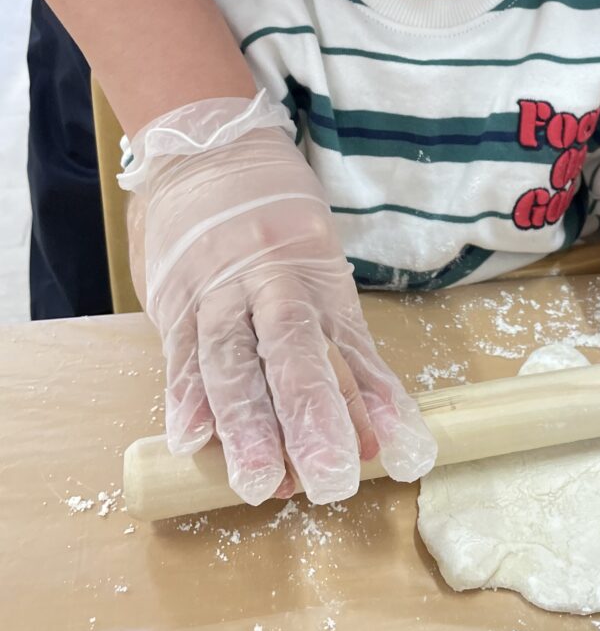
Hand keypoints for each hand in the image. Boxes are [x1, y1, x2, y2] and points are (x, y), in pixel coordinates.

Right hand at [122, 93, 436, 505]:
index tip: (395, 450)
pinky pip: (179, 350)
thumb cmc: (278, 219)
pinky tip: (190, 437)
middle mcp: (267, 276)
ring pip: (229, 356)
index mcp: (316, 267)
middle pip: (289, 348)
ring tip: (259, 480)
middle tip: (326, 479)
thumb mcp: (323, 270)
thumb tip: (382, 438)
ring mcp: (214, 286)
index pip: (349, 341)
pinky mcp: (172, 296)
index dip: (371, 398)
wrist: (207, 150)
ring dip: (245, 423)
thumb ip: (345, 356)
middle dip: (308, 415)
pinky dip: (185, 395)